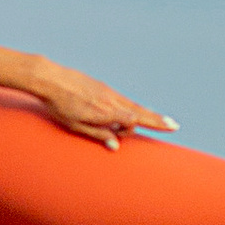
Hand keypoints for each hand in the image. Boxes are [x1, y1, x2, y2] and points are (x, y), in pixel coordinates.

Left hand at [28, 58, 174, 144]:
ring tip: (158, 119)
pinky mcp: (102, 87)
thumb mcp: (75, 125)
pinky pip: (121, 99)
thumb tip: (116, 145)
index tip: (171, 126)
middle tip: (174, 125)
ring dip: (145, 114)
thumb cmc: (60, 105)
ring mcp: (107, 92)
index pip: (136, 119)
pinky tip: (133, 111)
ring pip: (131, 105)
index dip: (154, 123)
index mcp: (106, 111)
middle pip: (139, 111)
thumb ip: (97, 134)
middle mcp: (111, 100)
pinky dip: (130, 107)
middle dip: (157, 119)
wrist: (50, 78)